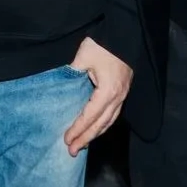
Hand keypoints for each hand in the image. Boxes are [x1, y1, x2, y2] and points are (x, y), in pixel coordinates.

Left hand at [63, 37, 133, 156]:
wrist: (123, 35)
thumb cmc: (103, 45)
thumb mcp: (83, 56)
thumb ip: (72, 73)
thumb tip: (62, 85)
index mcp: (107, 91)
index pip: (90, 116)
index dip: (78, 129)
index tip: (67, 140)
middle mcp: (117, 97)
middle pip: (101, 124)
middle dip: (86, 138)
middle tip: (72, 151)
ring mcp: (122, 95)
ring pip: (108, 121)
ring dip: (95, 134)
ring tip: (82, 144)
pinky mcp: (123, 91)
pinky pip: (113, 114)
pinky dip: (103, 124)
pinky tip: (95, 128)